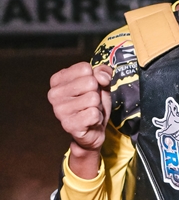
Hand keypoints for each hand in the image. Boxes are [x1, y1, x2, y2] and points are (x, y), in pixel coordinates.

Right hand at [48, 62, 111, 177]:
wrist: (93, 131)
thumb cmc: (93, 104)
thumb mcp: (100, 84)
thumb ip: (103, 73)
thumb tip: (101, 76)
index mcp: (58, 80)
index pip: (84, 68)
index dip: (94, 78)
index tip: (89, 89)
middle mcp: (54, 94)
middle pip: (90, 82)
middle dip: (96, 93)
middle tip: (91, 102)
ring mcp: (59, 110)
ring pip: (93, 98)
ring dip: (97, 106)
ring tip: (90, 110)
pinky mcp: (68, 125)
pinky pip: (94, 113)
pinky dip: (97, 117)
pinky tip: (90, 120)